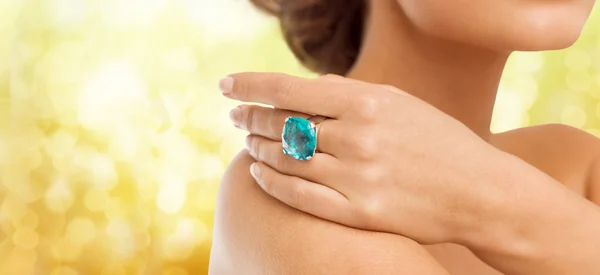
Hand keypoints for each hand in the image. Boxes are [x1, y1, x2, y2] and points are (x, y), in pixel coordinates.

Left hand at [221, 72, 504, 243]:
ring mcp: (356, 178)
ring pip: (286, 160)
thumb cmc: (439, 141)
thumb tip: (308, 87)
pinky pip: (299, 196)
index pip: (289, 89)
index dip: (251, 85)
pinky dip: (272, 182)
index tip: (227, 85)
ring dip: (258, 149)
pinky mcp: (359, 212)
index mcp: (367, 102)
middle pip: (282, 124)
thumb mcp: (400, 103)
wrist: (479, 192)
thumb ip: (351, 93)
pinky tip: (258, 173)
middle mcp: (357, 137)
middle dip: (249, 117)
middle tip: (235, 116)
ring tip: (247, 142)